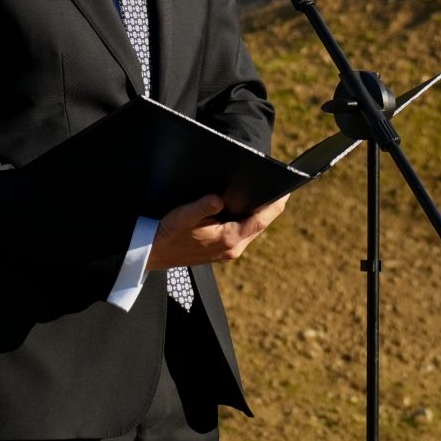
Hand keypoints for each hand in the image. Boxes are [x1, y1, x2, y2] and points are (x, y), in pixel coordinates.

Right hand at [148, 192, 284, 269]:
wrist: (154, 254)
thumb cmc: (168, 234)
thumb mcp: (183, 216)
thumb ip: (202, 206)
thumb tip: (219, 198)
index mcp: (228, 238)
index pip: (261, 220)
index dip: (276, 204)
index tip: (286, 190)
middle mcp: (233, 248)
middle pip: (261, 224)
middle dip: (270, 206)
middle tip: (280, 186)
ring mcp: (229, 251)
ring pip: (253, 229)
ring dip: (258, 213)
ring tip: (265, 193)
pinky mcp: (223, 250)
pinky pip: (243, 232)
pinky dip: (247, 219)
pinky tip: (244, 207)